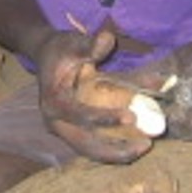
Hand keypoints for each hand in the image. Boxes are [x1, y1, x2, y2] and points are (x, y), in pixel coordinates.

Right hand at [34, 27, 154, 163]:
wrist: (46, 56)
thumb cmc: (61, 49)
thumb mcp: (74, 43)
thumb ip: (91, 45)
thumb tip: (107, 39)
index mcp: (53, 100)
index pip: (78, 114)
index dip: (104, 118)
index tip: (131, 117)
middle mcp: (54, 121)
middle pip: (84, 144)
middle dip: (115, 149)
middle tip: (146, 144)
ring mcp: (62, 130)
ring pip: (90, 151)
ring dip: (117, 154)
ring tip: (145, 146)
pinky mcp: (72, 133)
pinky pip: (93, 146)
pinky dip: (114, 148)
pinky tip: (137, 145)